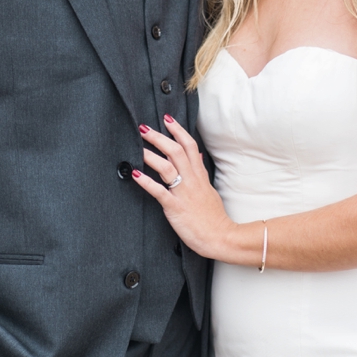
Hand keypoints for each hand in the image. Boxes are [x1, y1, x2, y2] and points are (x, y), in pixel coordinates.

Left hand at [132, 115, 235, 260]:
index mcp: (199, 175)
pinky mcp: (176, 207)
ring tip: (136, 146)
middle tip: (143, 127)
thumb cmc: (213, 216)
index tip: (167, 118)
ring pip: (167, 168)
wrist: (220, 237)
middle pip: (175, 152)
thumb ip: (201, 171)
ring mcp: (183, 193)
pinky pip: (160, 192)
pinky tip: (136, 174)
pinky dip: (147, 182)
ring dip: (150, 155)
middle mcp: (192, 181)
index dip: (178, 131)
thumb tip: (196, 155)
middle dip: (158, 137)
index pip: (189, 146)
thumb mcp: (209, 189)